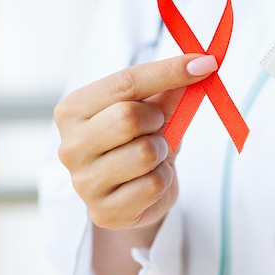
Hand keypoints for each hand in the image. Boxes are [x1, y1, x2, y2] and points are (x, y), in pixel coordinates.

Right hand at [54, 54, 216, 231]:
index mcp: (74, 110)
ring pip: (144, 153)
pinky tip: (150, 180)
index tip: (204, 63)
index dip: (169, 71)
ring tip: (152, 157)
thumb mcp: (154, 109)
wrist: (136, 193)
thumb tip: (199, 64)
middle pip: (128, 117)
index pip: (125, 82)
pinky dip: (162, 179)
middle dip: (157, 121)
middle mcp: (70, 145)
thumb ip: (169, 88)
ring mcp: (83, 182)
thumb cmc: (140, 141)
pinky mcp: (104, 212)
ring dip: (162, 153)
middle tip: (158, 127)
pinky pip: (152, 185)